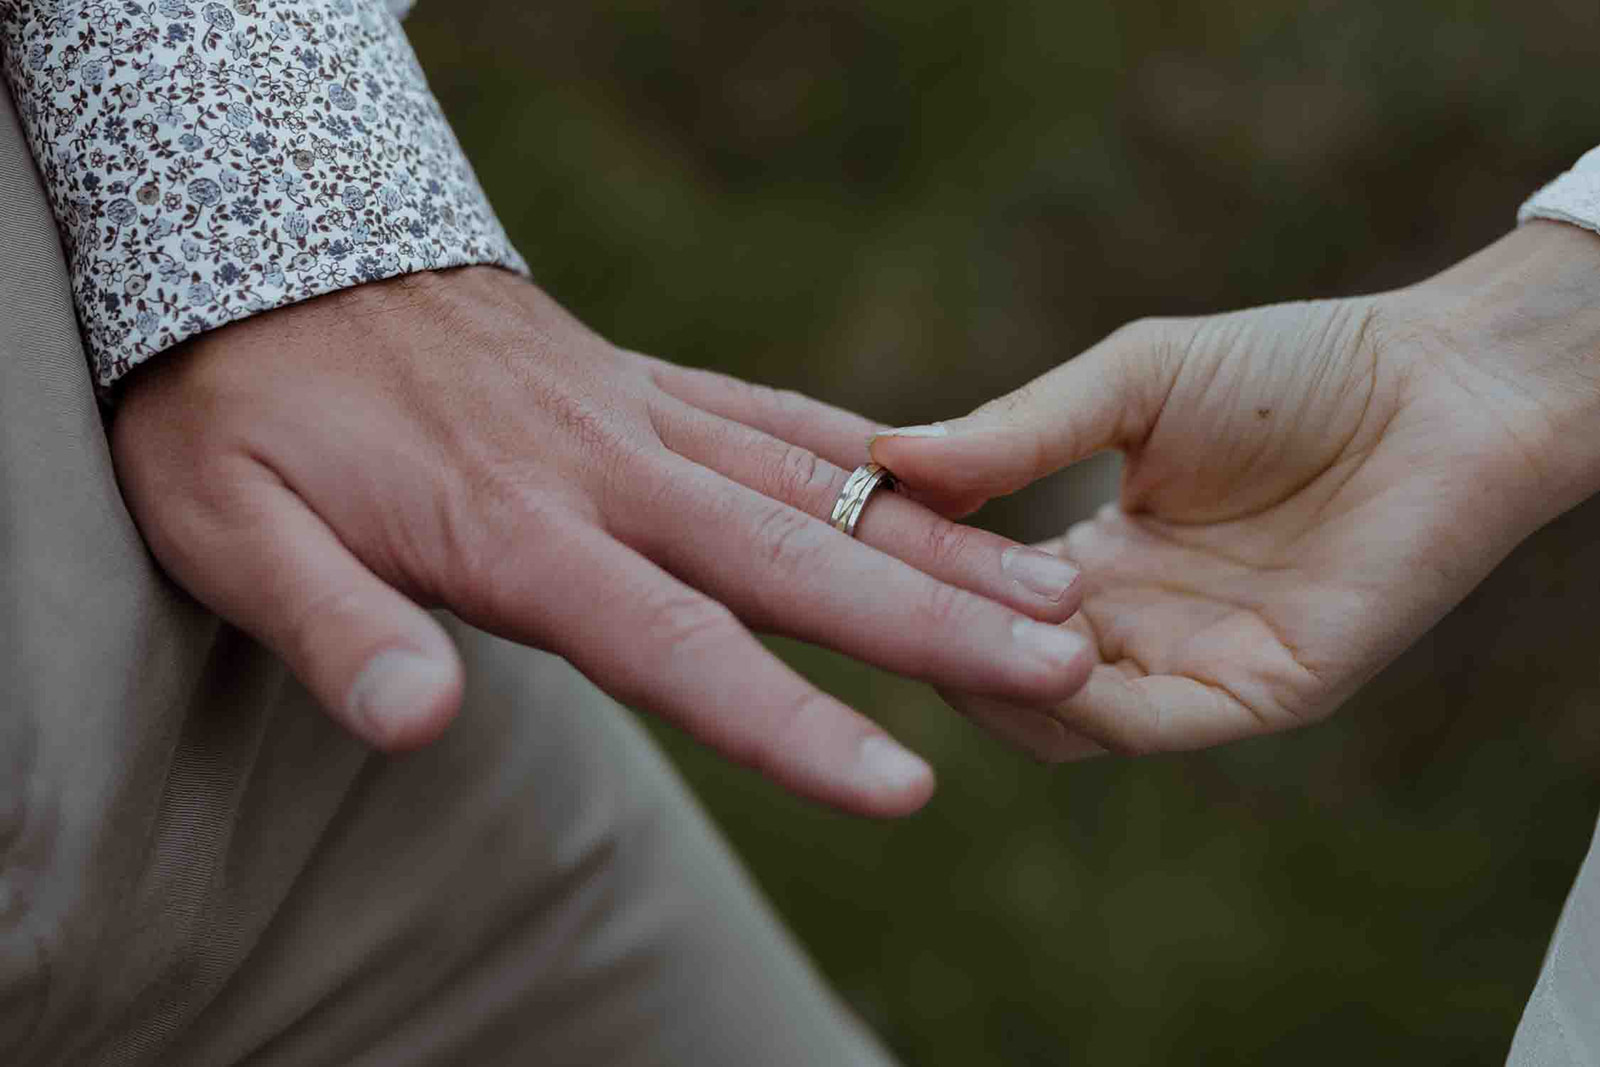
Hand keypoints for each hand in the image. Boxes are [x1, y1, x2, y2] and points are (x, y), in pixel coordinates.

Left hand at [110, 266, 1095, 816]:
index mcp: (519, 529)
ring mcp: (638, 416)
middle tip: (1067, 664)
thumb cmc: (239, 408)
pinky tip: (943, 486)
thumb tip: (416, 723)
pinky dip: (865, 456)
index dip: (795, 725)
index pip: (682, 648)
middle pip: (799, 560)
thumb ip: (331, 626)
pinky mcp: (640, 381)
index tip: (907, 785)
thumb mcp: (232, 528)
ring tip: (1052, 590)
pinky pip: (774, 415)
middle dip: (938, 627)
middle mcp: (609, 470)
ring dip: (940, 545)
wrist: (266, 242)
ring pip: (820, 484)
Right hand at [871, 222, 1599, 759]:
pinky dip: (1078, 700)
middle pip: (1001, 668)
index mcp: (1098, 558)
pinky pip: (1142, 722)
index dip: (911, 576)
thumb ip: (1017, 431)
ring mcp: (1191, 663)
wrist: (1439, 384)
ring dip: (994, 677)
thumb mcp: (1129, 383)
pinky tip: (1041, 644)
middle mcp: (1133, 623)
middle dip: (934, 640)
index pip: (975, 597)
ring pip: (1057, 716)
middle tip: (873, 602)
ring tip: (943, 624)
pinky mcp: (1255, 691)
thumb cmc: (1295, 368)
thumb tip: (883, 455)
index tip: (844, 542)